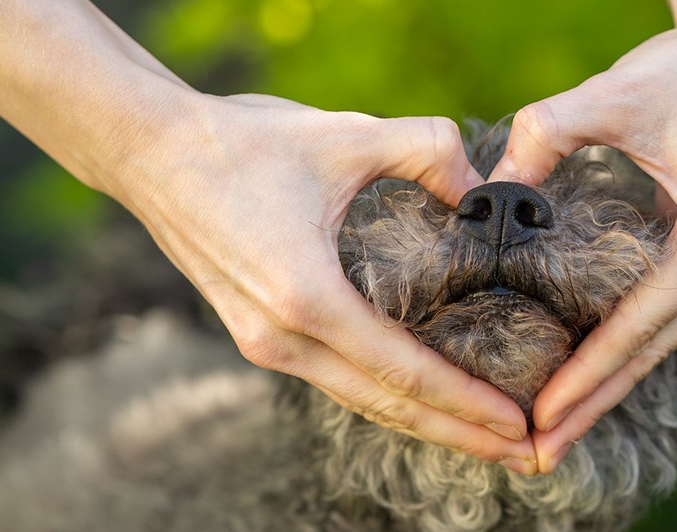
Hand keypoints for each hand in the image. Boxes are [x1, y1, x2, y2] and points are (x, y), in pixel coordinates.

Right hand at [103, 93, 537, 470]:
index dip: (467, 404)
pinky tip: (418, 397)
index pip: (404, 372)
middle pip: (387, 406)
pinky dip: (384, 395)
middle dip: (460, 435)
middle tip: (525, 455)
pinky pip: (334, 377)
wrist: (151, 153)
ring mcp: (263, 342)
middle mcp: (282, 337)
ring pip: (359, 399)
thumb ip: (427, 149)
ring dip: (424, 422)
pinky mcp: (254, 332)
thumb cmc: (241, 142)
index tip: (519, 425)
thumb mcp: (344, 134)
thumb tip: (484, 186)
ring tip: (483, 439)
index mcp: (307, 298)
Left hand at [489, 0, 676, 472]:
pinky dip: (628, 351)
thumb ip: (543, 134)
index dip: (584, 374)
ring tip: (555, 433)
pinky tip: (587, 380)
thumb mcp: (608, 96)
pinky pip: (671, 317)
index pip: (638, 325)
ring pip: (663, 342)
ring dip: (609, 387)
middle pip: (653, 351)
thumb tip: (486, 189)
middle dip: (592, 404)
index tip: (538, 416)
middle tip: (535, 452)